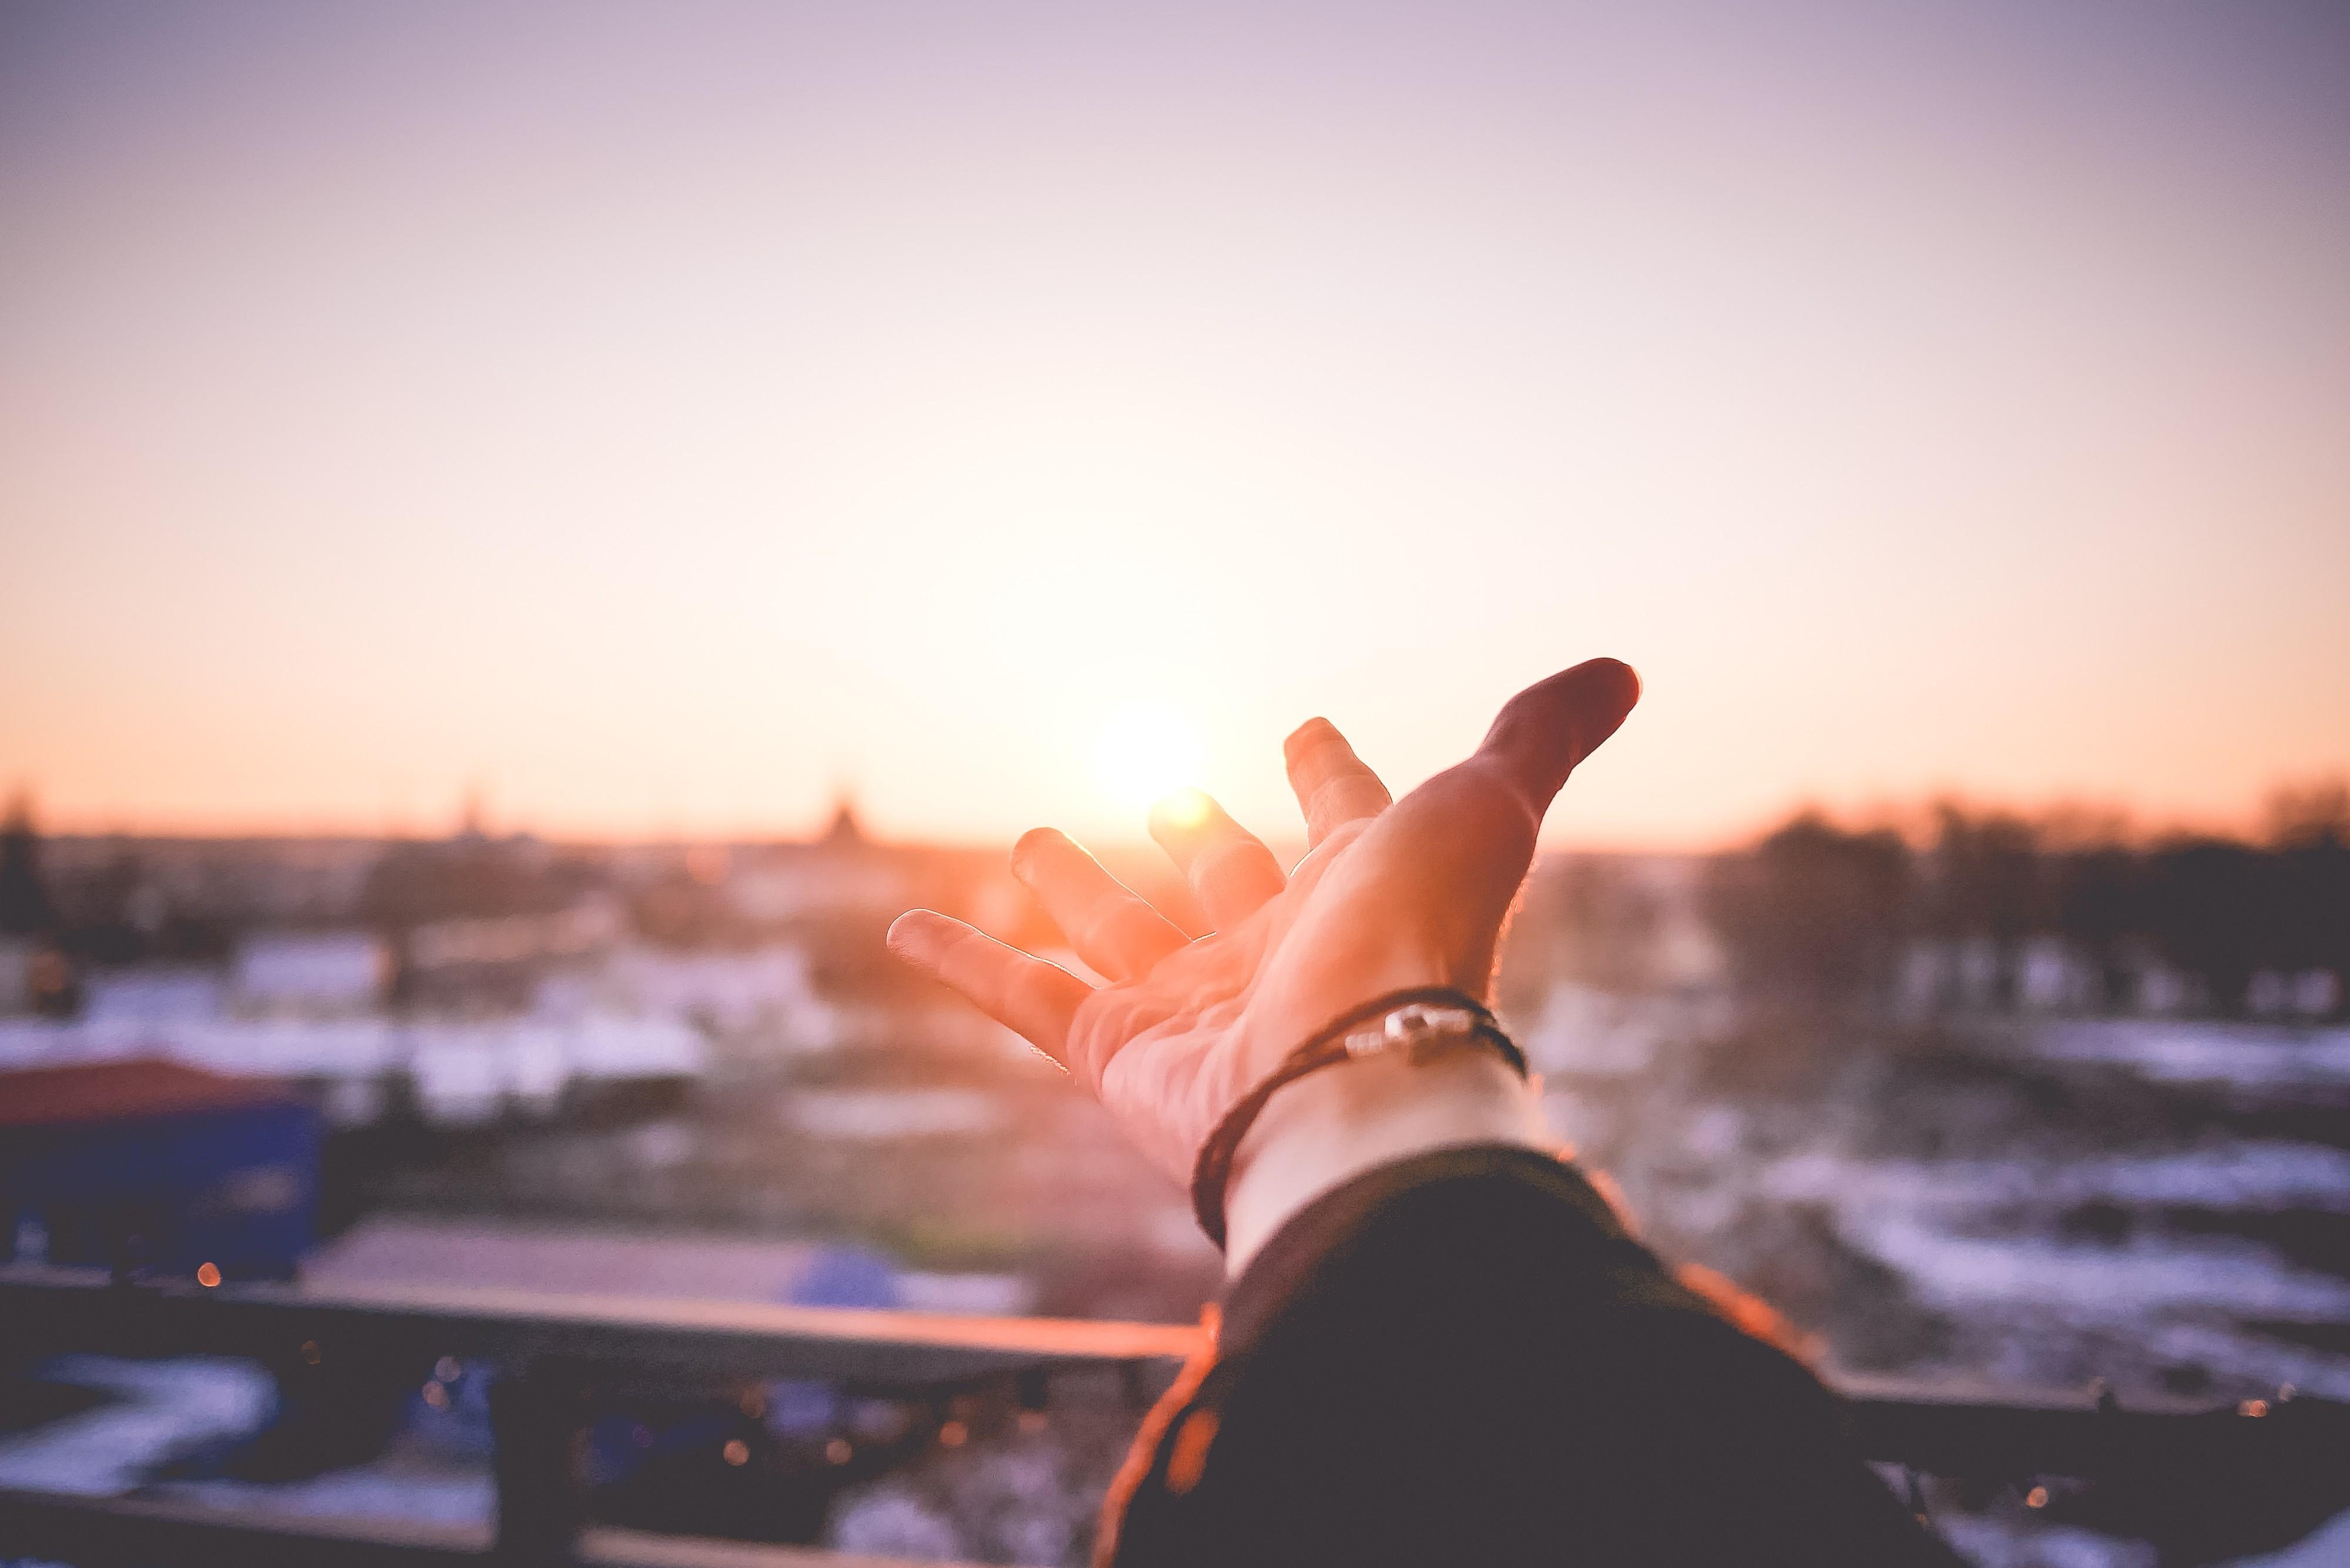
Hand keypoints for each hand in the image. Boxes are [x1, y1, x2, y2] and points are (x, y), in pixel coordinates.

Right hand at [886, 661, 1640, 1226]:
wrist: (1350, 1085)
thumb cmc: (1418, 943)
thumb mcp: (1482, 811)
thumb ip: (1540, 737)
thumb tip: (1625, 668)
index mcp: (1362, 890)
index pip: (1344, 816)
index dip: (1327, 774)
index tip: (1307, 731)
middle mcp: (1279, 949)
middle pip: (1226, 881)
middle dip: (1198, 838)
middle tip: (1166, 793)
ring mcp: (1194, 1004)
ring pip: (1122, 934)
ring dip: (1079, 890)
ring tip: (1035, 836)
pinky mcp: (1117, 1051)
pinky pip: (1024, 998)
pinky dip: (964, 961)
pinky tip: (904, 926)